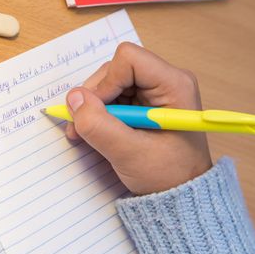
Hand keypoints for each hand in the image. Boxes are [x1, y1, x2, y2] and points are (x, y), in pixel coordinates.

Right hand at [66, 43, 211, 193]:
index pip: (128, 59)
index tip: (96, 112)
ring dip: (92, 107)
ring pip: (108, 83)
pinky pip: (111, 96)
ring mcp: (153, 91)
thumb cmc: (168, 176)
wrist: (181, 194)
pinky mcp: (142, 102)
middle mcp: (164, 81)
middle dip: (94, 97)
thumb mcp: (129, 154)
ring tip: (85, 133)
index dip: (105, 83)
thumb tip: (73, 98)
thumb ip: (99, 126)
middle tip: (83, 127)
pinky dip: (97, 113)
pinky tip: (93, 132)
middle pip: (114, 69)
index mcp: (173, 85)